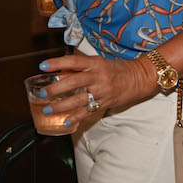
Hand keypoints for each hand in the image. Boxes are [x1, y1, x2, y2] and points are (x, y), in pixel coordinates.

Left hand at [37, 50, 156, 127]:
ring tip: (48, 109)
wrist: (140, 77)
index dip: (57, 62)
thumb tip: (59, 72)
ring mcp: (102, 90)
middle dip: (55, 88)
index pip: (74, 61)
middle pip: (74, 81)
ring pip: (79, 98)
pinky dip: (76, 117)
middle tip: (41, 93)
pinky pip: (88, 111)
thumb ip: (81, 67)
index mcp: (95, 63)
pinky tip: (65, 122)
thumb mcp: (100, 63)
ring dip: (61, 105)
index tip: (42, 65)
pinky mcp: (106, 102)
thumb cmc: (117, 69)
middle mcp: (98, 76)